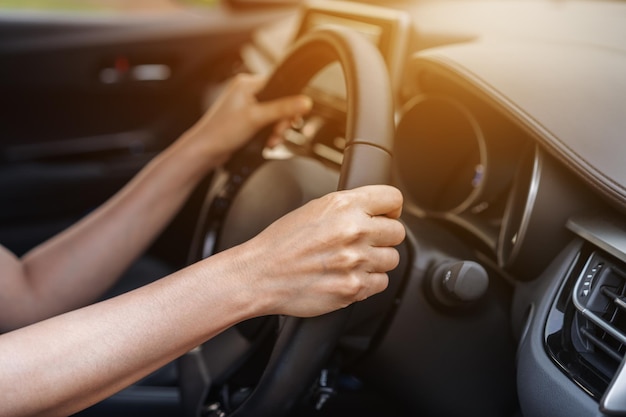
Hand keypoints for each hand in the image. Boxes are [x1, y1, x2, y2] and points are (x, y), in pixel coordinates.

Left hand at [181, 73, 311, 166]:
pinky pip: (266, 123)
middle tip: (278, 133)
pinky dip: (269, 133)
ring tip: (272, 141)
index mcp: (247, 83)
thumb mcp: (257, 118)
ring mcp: (246, 106)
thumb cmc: (221, 132)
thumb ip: (283, 109)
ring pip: (274, 115)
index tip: (292, 117)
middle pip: (279, 102)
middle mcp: (246, 92)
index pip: (279, 85)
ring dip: (276, 130)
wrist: (205, 151)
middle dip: (282, 121)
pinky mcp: (246, 120)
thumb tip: (305, 102)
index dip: (289, 102)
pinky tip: (267, 142)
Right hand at [233, 185, 405, 317]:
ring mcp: (355, 261)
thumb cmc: (280, 243)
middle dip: (383, 237)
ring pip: (392, 259)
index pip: (393, 199)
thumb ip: (347, 207)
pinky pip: (381, 282)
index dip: (390, 208)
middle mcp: (353, 231)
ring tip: (352, 261)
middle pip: (397, 232)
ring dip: (377, 260)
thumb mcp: (314, 209)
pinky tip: (348, 276)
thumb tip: (374, 211)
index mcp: (344, 205)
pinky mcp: (354, 287)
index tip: (385, 215)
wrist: (259, 275)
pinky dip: (369, 281)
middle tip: (364, 242)